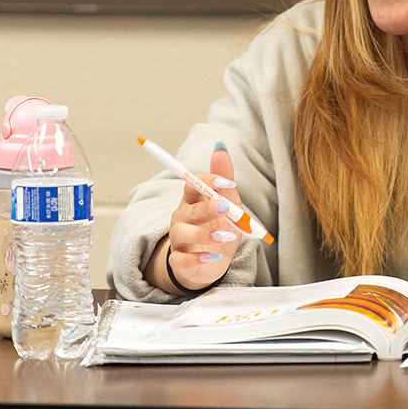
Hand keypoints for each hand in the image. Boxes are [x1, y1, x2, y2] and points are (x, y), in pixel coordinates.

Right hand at [150, 144, 242, 293]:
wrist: (213, 260)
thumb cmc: (219, 226)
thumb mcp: (228, 203)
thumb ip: (224, 180)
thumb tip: (220, 147)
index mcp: (193, 200)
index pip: (192, 185)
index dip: (207, 182)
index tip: (227, 183)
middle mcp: (182, 218)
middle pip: (189, 210)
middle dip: (206, 208)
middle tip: (225, 208)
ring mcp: (179, 240)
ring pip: (183, 234)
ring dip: (204, 234)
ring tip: (226, 236)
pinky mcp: (180, 261)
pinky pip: (182, 260)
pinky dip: (198, 259)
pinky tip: (214, 256)